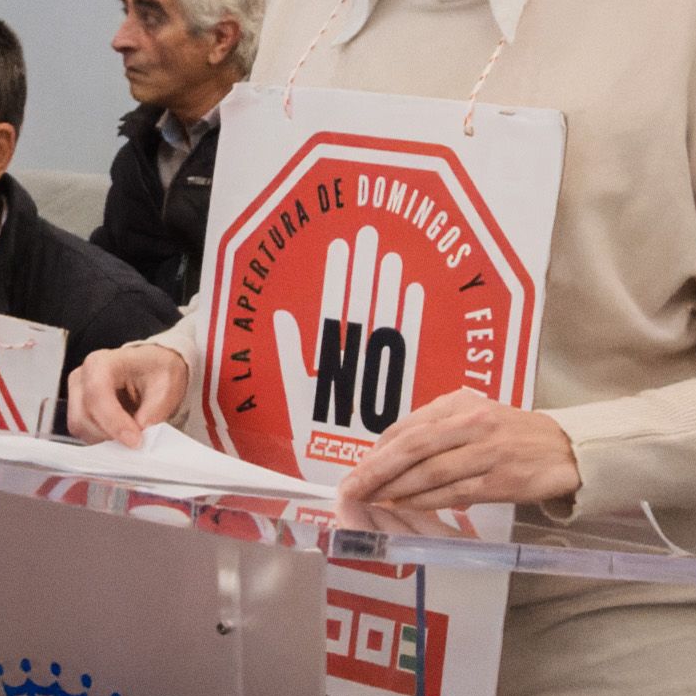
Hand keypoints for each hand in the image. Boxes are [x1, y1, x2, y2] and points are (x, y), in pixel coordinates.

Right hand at [65, 344, 189, 446]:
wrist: (151, 371)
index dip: (114, 421)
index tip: (135, 440)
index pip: (97, 393)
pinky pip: (83, 434)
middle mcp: (81, 377)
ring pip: (81, 428)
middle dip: (112, 433)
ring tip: (131, 431)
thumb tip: (140, 429)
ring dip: (107, 438)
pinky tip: (121, 431)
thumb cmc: (155, 371)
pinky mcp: (76, 412)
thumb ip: (154, 410)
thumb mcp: (167, 385)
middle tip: (138, 438)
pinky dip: (103, 439)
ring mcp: (75, 395)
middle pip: (83, 416)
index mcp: (101, 362)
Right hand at [271, 225, 422, 484]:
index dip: (336, 276)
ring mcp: (376, 366)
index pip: (331, 306)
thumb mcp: (290, 389)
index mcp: (324, 356)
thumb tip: (281, 316)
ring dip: (387, 288)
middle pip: (359, 306)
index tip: (339, 244)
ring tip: (390, 255)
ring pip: (383, 319)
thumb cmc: (308, 422)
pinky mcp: (395, 379)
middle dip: (362, 271)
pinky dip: (409, 316)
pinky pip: (406, 341)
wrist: (338, 461)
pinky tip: (414, 290)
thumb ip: (287, 351)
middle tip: (367, 235)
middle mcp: (352, 356)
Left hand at [338, 389, 579, 512]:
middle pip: (412, 447)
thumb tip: (391, 461)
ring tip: (371, 502)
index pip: (407, 426)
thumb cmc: (512, 435)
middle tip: (351, 489)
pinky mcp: (501, 480)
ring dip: (395, 490)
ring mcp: (487, 452)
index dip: (376, 450)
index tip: (356, 469)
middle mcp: (471, 423)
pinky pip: (454, 493)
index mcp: (460, 404)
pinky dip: (424, 502)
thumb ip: (437, 434)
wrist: (566, 450)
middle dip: (376, 470)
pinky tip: (404, 508)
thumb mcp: (475, 418)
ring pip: (430, 472)